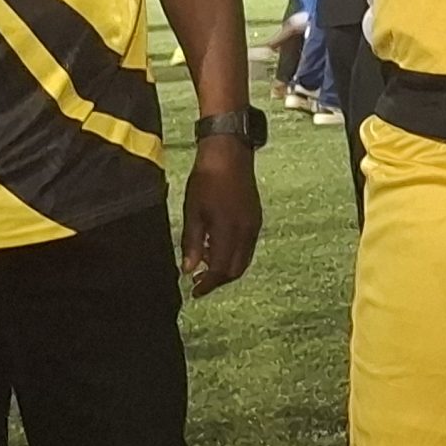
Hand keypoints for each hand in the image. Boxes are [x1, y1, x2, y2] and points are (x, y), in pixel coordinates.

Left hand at [180, 138, 261, 298]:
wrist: (229, 154)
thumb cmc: (206, 180)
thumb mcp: (193, 212)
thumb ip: (192, 243)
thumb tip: (189, 270)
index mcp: (229, 231)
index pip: (221, 270)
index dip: (207, 285)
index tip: (194, 292)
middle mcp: (247, 231)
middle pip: (236, 269)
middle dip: (218, 280)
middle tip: (198, 282)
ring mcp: (254, 224)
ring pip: (244, 258)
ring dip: (226, 267)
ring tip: (205, 265)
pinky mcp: (256, 217)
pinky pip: (247, 246)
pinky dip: (234, 254)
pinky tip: (218, 247)